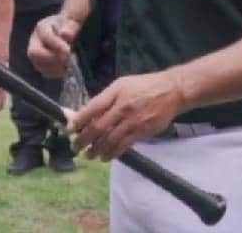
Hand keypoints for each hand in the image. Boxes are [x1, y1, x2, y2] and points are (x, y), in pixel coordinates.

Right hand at [28, 14, 79, 77]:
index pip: (45, 37)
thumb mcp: (73, 22)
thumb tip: (65, 34)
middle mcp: (34, 41)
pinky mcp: (40, 64)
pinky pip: (45, 72)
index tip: (68, 51)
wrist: (66, 32)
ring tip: (69, 65)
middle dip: (52, 59)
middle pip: (34, 53)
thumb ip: (70, 27)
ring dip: (56, 68)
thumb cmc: (69, 26)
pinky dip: (57, 73)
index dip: (56, 45)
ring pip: (39, 65)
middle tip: (66, 60)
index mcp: (42, 28)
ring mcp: (36, 54)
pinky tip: (67, 69)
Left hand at [70, 70, 184, 160]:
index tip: (70, 128)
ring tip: (89, 155)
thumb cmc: (143, 86)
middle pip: (98, 127)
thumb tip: (87, 113)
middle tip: (75, 146)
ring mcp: (132, 121)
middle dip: (84, 139)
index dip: (79, 120)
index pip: (93, 108)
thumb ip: (105, 98)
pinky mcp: (142, 132)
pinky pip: (124, 145)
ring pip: (110, 139)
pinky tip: (105, 157)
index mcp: (115, 93)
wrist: (171, 91)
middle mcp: (122, 107)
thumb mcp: (121, 84)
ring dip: (97, 150)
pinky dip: (113, 153)